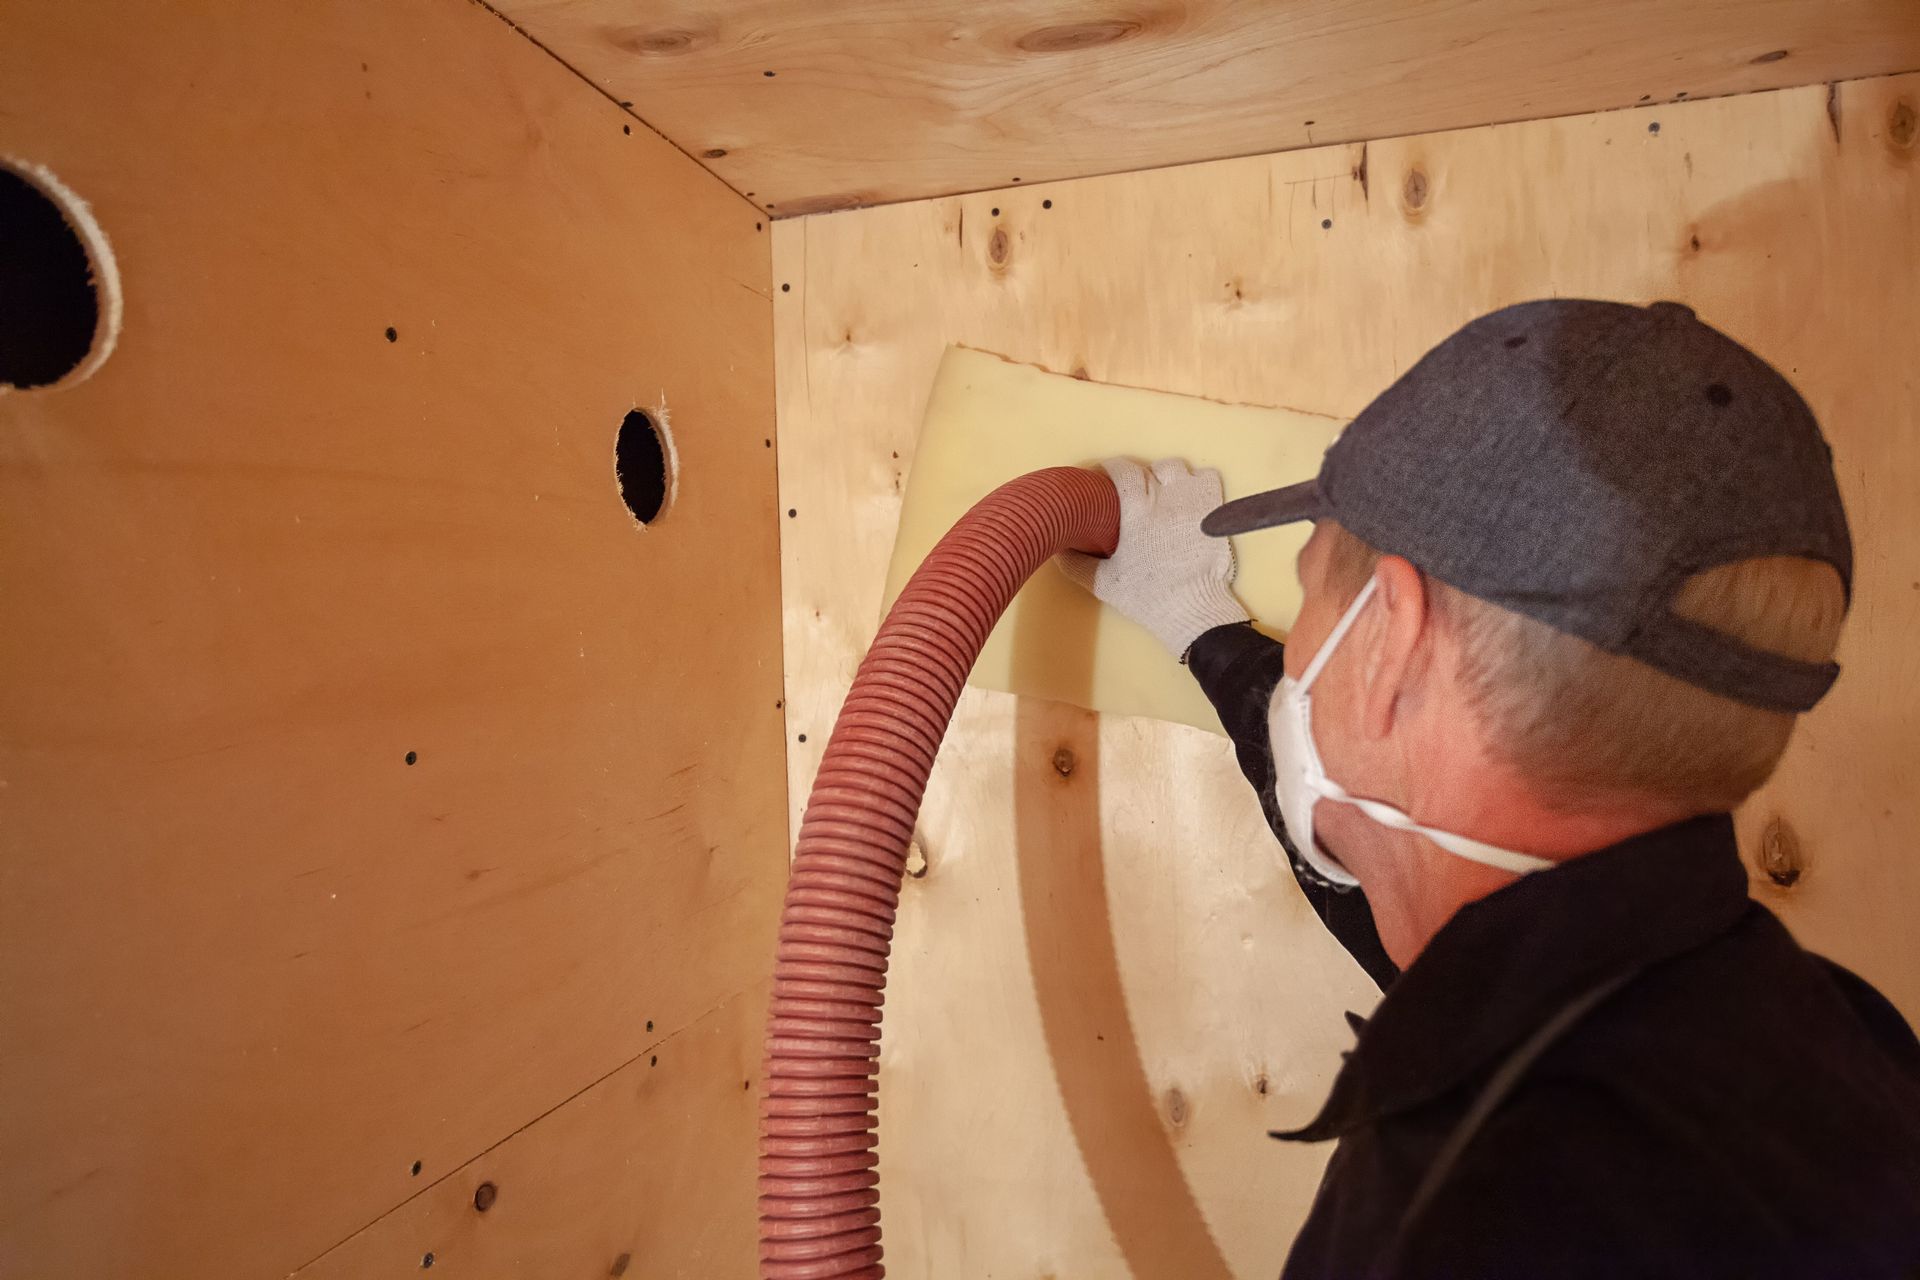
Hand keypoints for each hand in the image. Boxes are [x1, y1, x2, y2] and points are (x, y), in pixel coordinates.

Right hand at [1057, 457, 1249, 658]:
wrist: (1195, 610)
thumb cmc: (1149, 598)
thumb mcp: (1105, 584)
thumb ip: (1077, 564)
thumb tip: (1058, 550)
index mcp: (1137, 513)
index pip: (1123, 471)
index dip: (1111, 467)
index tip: (1104, 475)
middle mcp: (1167, 499)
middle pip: (1149, 468)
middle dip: (1138, 475)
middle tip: (1133, 493)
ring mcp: (1195, 501)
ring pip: (1177, 468)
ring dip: (1167, 475)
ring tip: (1163, 492)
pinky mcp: (1216, 510)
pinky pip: (1207, 477)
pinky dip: (1197, 482)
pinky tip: (1190, 498)